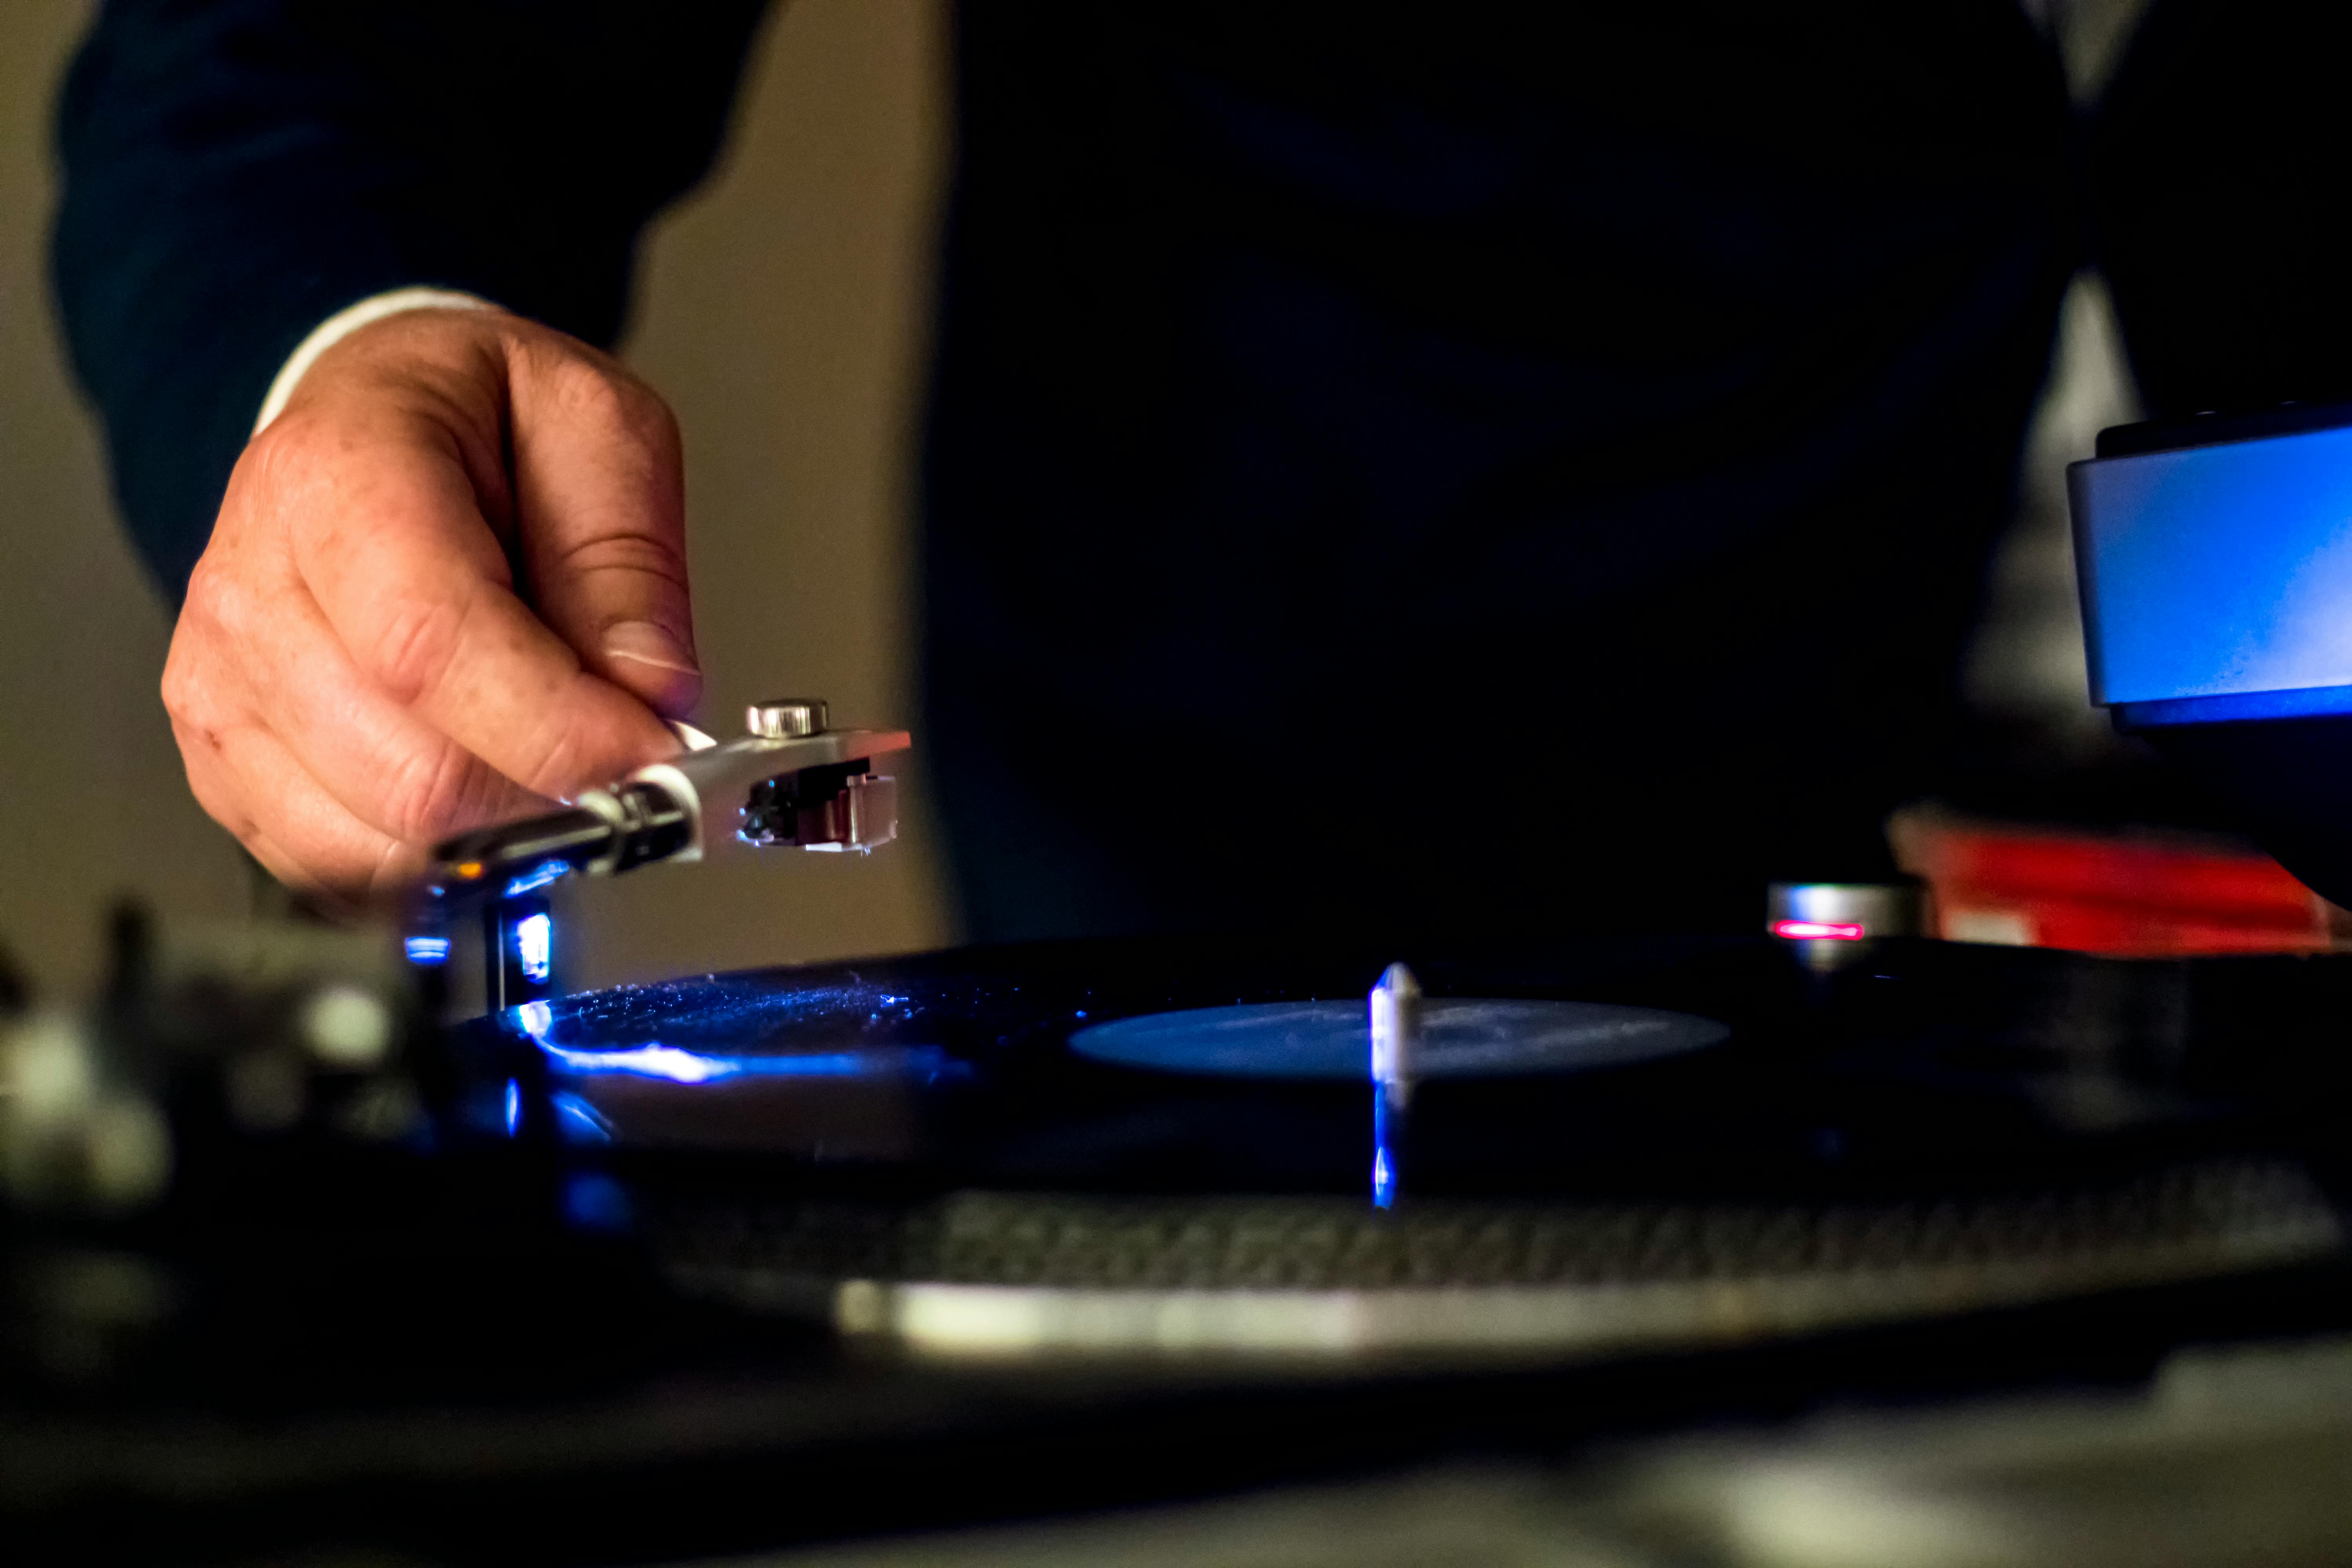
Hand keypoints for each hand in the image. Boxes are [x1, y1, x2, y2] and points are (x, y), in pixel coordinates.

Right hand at [163, 307, 699, 905]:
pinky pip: (339, 870)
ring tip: (555, 768)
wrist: (371, 417)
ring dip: (500, 838)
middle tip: (630, 772)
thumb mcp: (597, 427)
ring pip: (381, 843)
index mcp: (337, 480)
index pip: (432, 649)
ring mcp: (223, 687)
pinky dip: (438, 865)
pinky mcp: (225, 762)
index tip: (654, 755)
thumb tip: (654, 701)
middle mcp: (251, 590)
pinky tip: (485, 794)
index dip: (559, 730)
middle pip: (411, 772)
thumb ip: (630, 567)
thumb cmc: (476, 419)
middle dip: (550, 797)